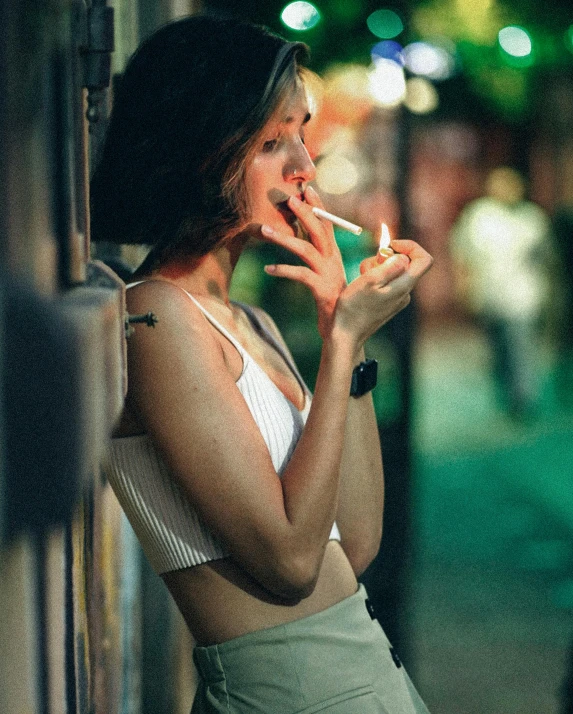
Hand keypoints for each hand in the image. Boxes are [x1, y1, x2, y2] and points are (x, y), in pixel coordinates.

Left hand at [261, 185, 347, 337]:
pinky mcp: (321, 290)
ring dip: (284, 238)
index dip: (319, 207)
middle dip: (304, 213)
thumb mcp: (326, 276)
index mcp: (334, 256)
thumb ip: (317, 258)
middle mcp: (333, 261)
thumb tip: (300, 239)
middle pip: (319, 231)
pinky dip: (283, 270)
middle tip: (289, 198)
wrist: (344, 330)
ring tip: (264, 230)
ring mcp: (328, 275)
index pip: (328, 225)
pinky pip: (300, 275)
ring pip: (306, 249)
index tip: (308, 189)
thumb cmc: (333, 302)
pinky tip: (267, 269)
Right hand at [334, 239, 432, 345]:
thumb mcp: (370, 280)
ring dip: (377, 268)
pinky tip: (362, 287)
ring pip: (393, 271)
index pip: (424, 259)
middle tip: (369, 267)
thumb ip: (390, 266)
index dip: (410, 246)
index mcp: (404, 286)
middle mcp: (405, 292)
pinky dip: (375, 278)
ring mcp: (398, 298)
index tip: (391, 246)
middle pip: (405, 263)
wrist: (347, 333)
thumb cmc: (355, 307)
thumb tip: (403, 257)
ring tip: (362, 278)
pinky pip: (386, 282)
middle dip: (386, 257)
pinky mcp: (388, 302)